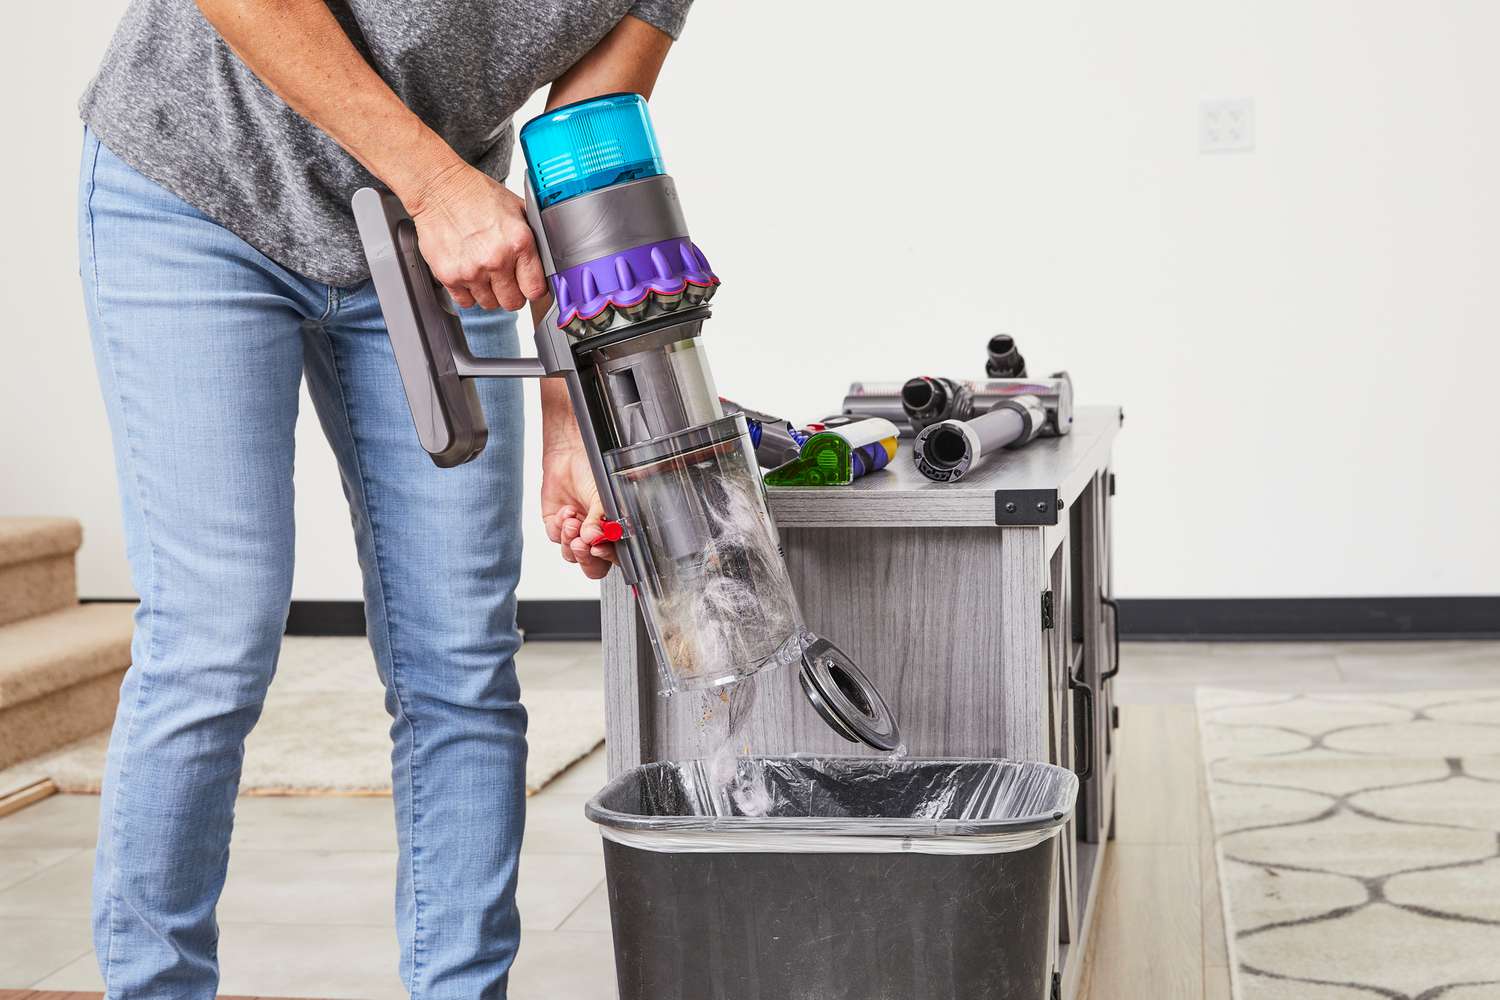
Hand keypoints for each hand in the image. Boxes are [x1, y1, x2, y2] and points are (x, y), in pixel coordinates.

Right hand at [407, 163, 546, 310]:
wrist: (437, 188)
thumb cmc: (475, 194)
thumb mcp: (516, 207)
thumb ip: (532, 237)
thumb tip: (546, 259)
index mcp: (518, 242)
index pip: (535, 289)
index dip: (532, 288)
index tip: (528, 285)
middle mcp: (496, 259)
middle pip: (513, 302)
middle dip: (512, 293)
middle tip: (506, 280)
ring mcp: (471, 270)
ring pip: (489, 304)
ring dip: (489, 292)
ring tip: (484, 271)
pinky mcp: (449, 276)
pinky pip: (465, 301)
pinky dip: (467, 292)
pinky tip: (468, 274)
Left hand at [541, 443, 616, 579]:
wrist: (568, 455)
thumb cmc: (591, 471)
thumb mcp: (602, 495)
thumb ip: (599, 518)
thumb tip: (594, 537)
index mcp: (613, 532)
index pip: (614, 557)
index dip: (606, 558)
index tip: (599, 547)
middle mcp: (595, 536)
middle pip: (592, 565)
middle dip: (585, 556)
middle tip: (582, 542)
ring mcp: (575, 534)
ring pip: (571, 555)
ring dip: (570, 539)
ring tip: (572, 520)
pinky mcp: (556, 527)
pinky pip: (556, 538)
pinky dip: (559, 526)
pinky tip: (566, 510)